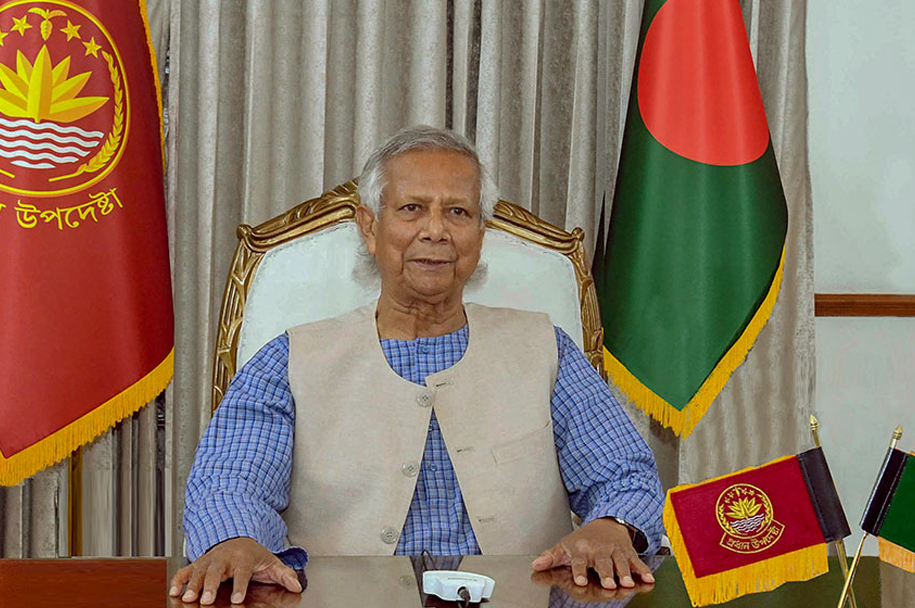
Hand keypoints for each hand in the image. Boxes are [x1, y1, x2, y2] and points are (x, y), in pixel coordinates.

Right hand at [169, 537, 302, 604]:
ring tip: (187, 597)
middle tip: (206, 599)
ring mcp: (209, 560)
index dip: (239, 586)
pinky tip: (174, 591)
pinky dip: (179, 579)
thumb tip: (297, 584)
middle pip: (216, 571)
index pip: (242, 573)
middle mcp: (224, 558)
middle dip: (210, 585)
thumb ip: (284, 574)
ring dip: (192, 584)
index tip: (237, 599)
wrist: (238, 538)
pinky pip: (186, 570)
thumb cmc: (253, 555)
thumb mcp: (271, 562)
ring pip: (199, 571)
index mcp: (243, 558)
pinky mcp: (198, 563)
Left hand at [531, 518, 654, 589]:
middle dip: (606, 574)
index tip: (579, 581)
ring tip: (627, 584)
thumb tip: (535, 566)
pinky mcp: (629, 554)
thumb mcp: (565, 547)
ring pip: (621, 564)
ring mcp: (615, 552)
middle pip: (603, 563)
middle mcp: (599, 550)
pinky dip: (643, 572)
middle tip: (609, 585)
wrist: (606, 523)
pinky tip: (648, 580)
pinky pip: (637, 563)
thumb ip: (551, 559)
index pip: (579, 562)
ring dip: (625, 574)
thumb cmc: (583, 540)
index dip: (579, 571)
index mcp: (582, 550)